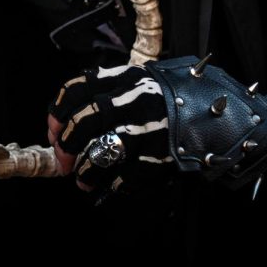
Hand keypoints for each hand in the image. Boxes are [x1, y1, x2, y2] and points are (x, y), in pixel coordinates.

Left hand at [47, 64, 171, 193]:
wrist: (213, 111)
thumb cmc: (165, 100)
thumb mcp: (136, 82)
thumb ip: (105, 93)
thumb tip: (65, 125)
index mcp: (124, 78)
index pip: (77, 89)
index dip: (58, 113)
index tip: (53, 131)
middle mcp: (134, 100)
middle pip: (84, 120)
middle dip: (67, 144)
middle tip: (64, 160)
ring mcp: (148, 127)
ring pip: (103, 150)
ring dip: (86, 170)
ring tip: (83, 180)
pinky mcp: (162, 154)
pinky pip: (128, 175)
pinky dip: (112, 186)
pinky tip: (109, 188)